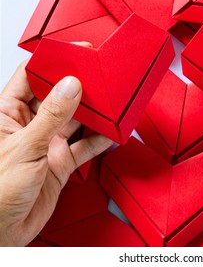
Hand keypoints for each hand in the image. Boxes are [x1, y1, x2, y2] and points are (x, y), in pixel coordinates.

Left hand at [0, 61, 112, 245]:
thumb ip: (52, 116)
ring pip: (76, 121)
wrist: (4, 230)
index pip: (30, 78)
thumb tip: (70, 86)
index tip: (74, 54)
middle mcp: (31, 126)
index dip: (52, 63)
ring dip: (93, 113)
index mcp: (9, 115)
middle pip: (59, 97)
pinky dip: (100, 140)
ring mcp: (48, 144)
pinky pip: (85, 146)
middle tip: (99, 76)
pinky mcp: (62, 163)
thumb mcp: (26, 147)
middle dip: (79, 87)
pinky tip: (111, 133)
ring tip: (111, 102)